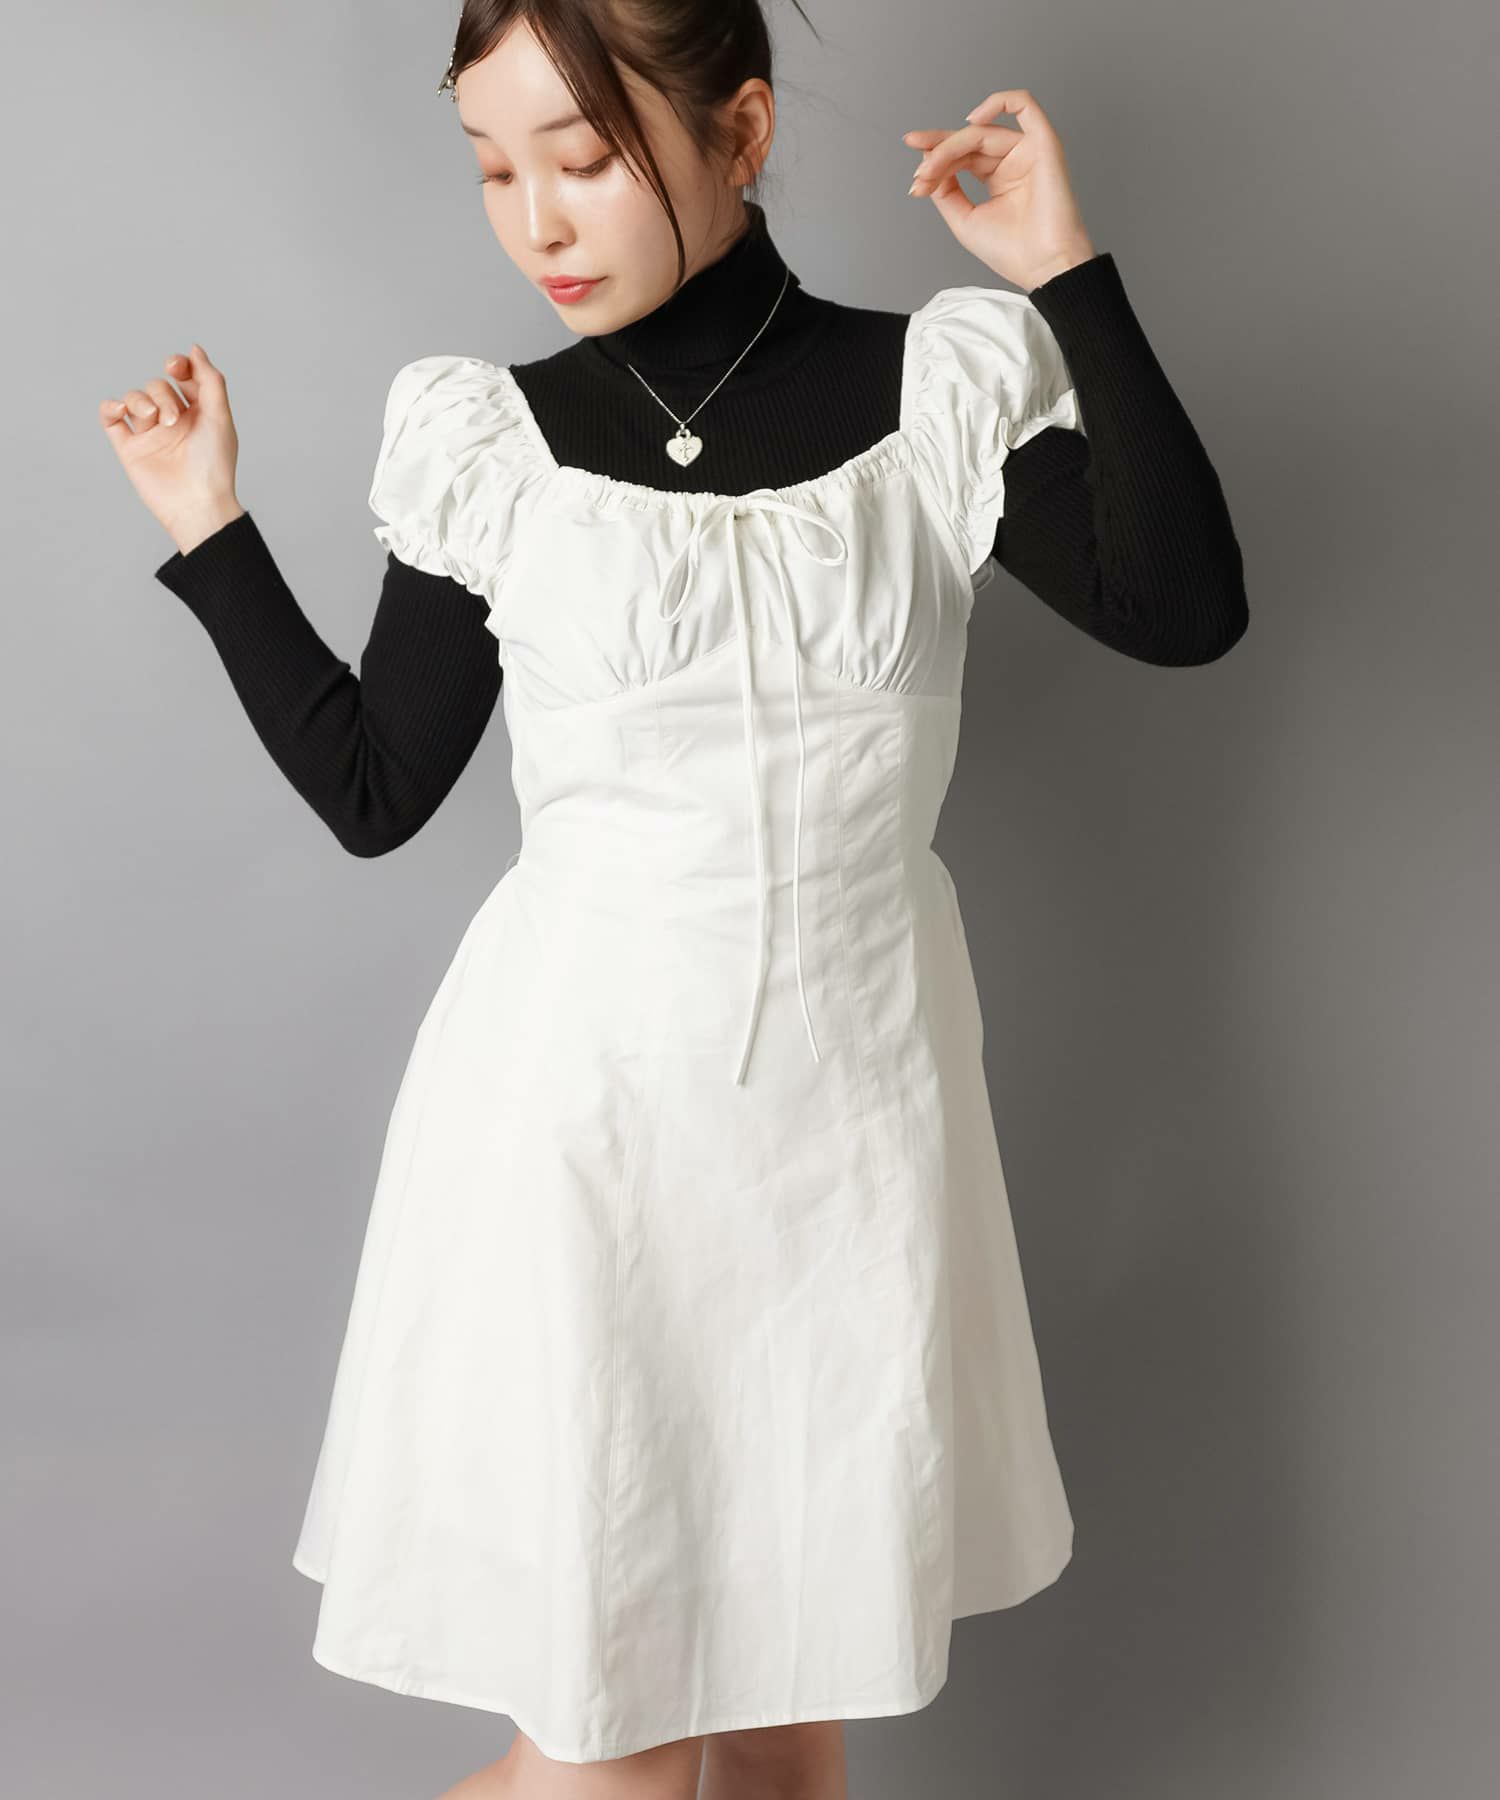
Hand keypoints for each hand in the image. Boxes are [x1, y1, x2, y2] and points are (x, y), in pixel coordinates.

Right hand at [99, 343, 243, 553]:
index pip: (183, 377)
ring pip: (134, 398)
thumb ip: (210, 380)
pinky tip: (121, 410)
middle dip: (163, 394)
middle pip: (157, 386)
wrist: (196, 503)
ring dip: (141, 401)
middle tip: (174, 420)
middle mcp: (173, 422)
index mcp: (198, 413)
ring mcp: (150, 434)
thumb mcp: (220, 416)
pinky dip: (111, 406)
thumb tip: (194, 349)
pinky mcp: (129, 448)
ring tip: (155, 421)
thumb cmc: (214, 464)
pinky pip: (110, 417)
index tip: (176, 366)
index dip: (178, 365)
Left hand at [903, 88, 1095, 291]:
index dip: (935, 162)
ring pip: (982, 132)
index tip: (915, 180)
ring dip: (950, 146)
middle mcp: (1013, 161)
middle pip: (968, 142)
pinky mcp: (1044, 143)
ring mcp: (1028, 151)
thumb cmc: (1013, 252)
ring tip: (931, 168)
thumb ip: (946, 191)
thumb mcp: (964, 220)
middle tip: (920, 174)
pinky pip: (1024, 105)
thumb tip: (928, 167)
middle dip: (937, 154)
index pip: (962, 157)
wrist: (1044, 267)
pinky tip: (971, 119)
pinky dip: (998, 102)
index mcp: (999, 178)